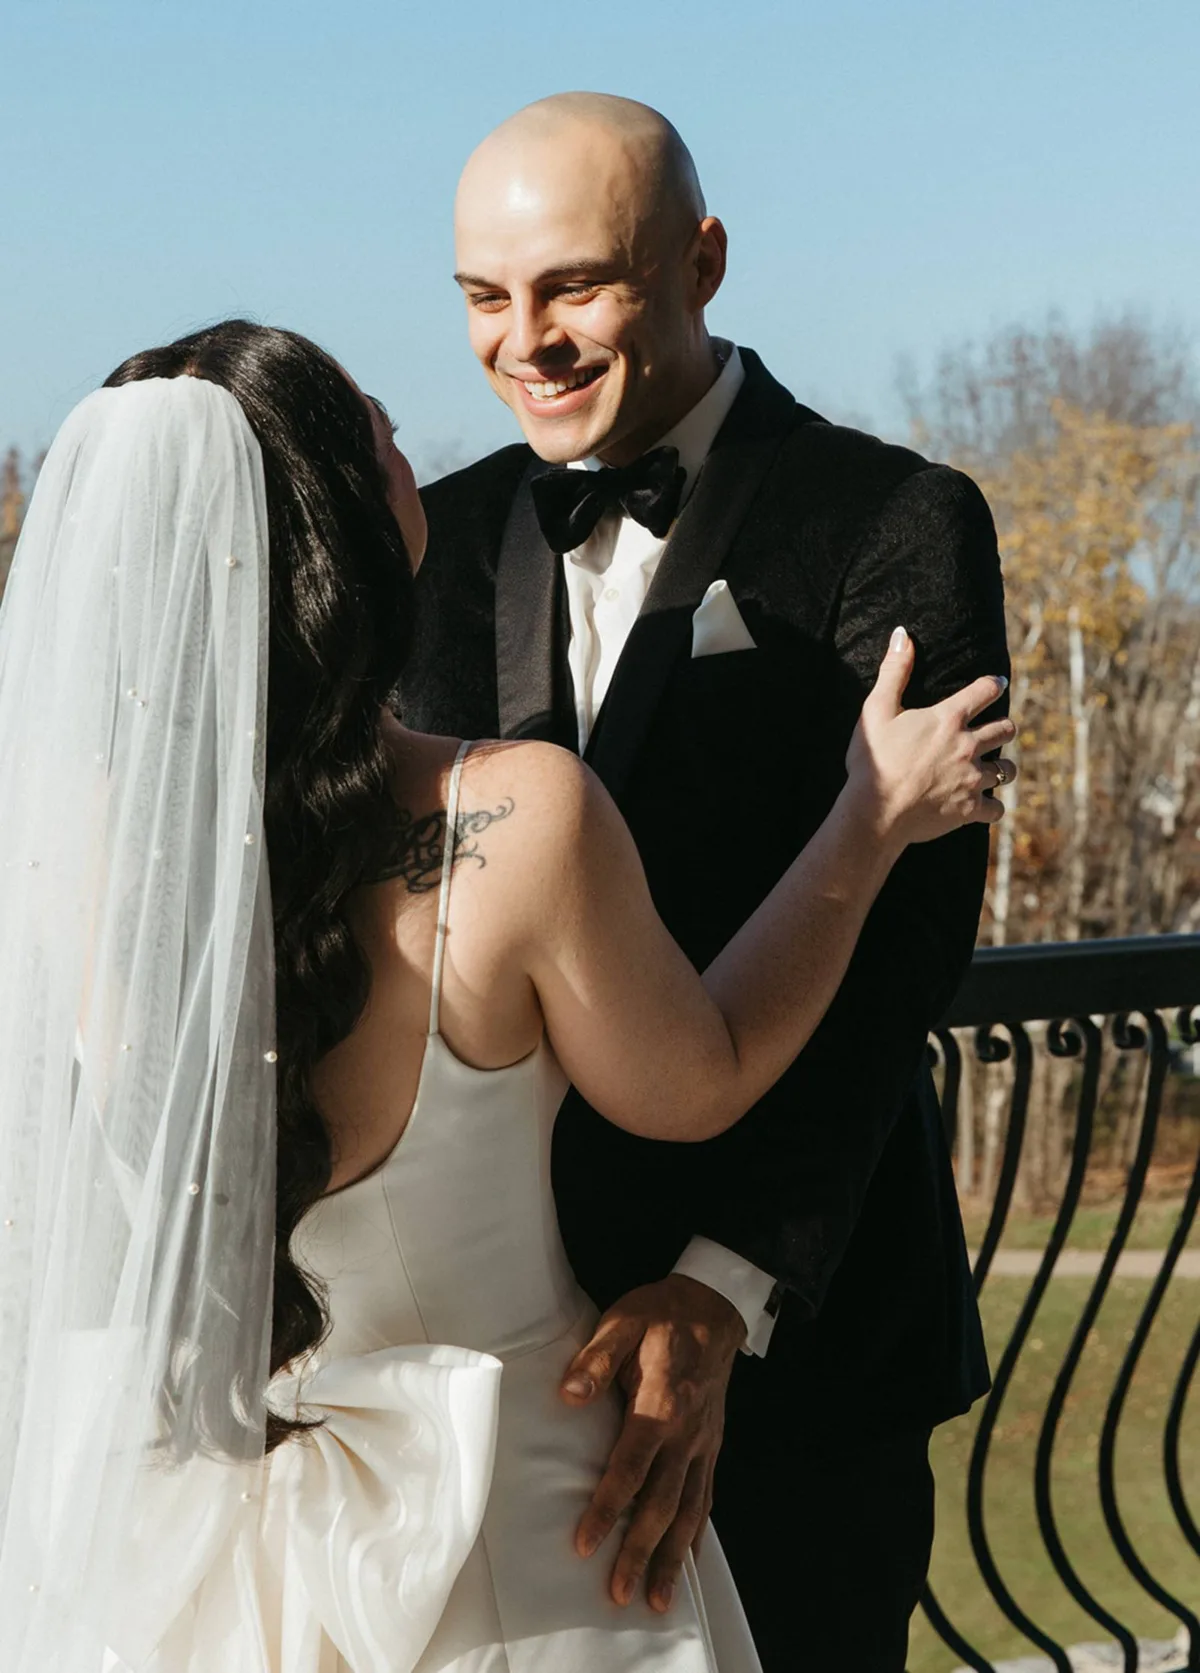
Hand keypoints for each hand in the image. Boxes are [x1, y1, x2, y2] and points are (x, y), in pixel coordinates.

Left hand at [559, 1275, 745, 1611]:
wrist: (713, 1306)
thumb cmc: (660, 1314)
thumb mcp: (623, 1322)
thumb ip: (596, 1359)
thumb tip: (569, 1394)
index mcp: (660, 1403)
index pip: (631, 1466)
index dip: (608, 1507)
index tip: (585, 1542)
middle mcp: (687, 1432)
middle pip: (663, 1502)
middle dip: (640, 1551)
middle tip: (619, 1592)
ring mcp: (704, 1442)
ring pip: (689, 1510)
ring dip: (673, 1557)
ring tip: (657, 1598)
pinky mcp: (712, 1445)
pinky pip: (707, 1496)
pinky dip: (698, 1533)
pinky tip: (690, 1561)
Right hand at [846, 625, 1016, 846]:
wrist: (875, 811)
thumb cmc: (873, 760)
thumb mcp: (877, 710)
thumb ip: (894, 671)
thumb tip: (902, 634)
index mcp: (948, 718)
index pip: (984, 691)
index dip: (993, 685)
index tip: (998, 684)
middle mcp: (967, 746)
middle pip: (1005, 729)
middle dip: (1004, 727)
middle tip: (999, 729)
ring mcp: (972, 779)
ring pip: (1006, 769)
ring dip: (1002, 767)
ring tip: (995, 769)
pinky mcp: (970, 809)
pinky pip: (996, 807)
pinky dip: (991, 806)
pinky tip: (984, 805)